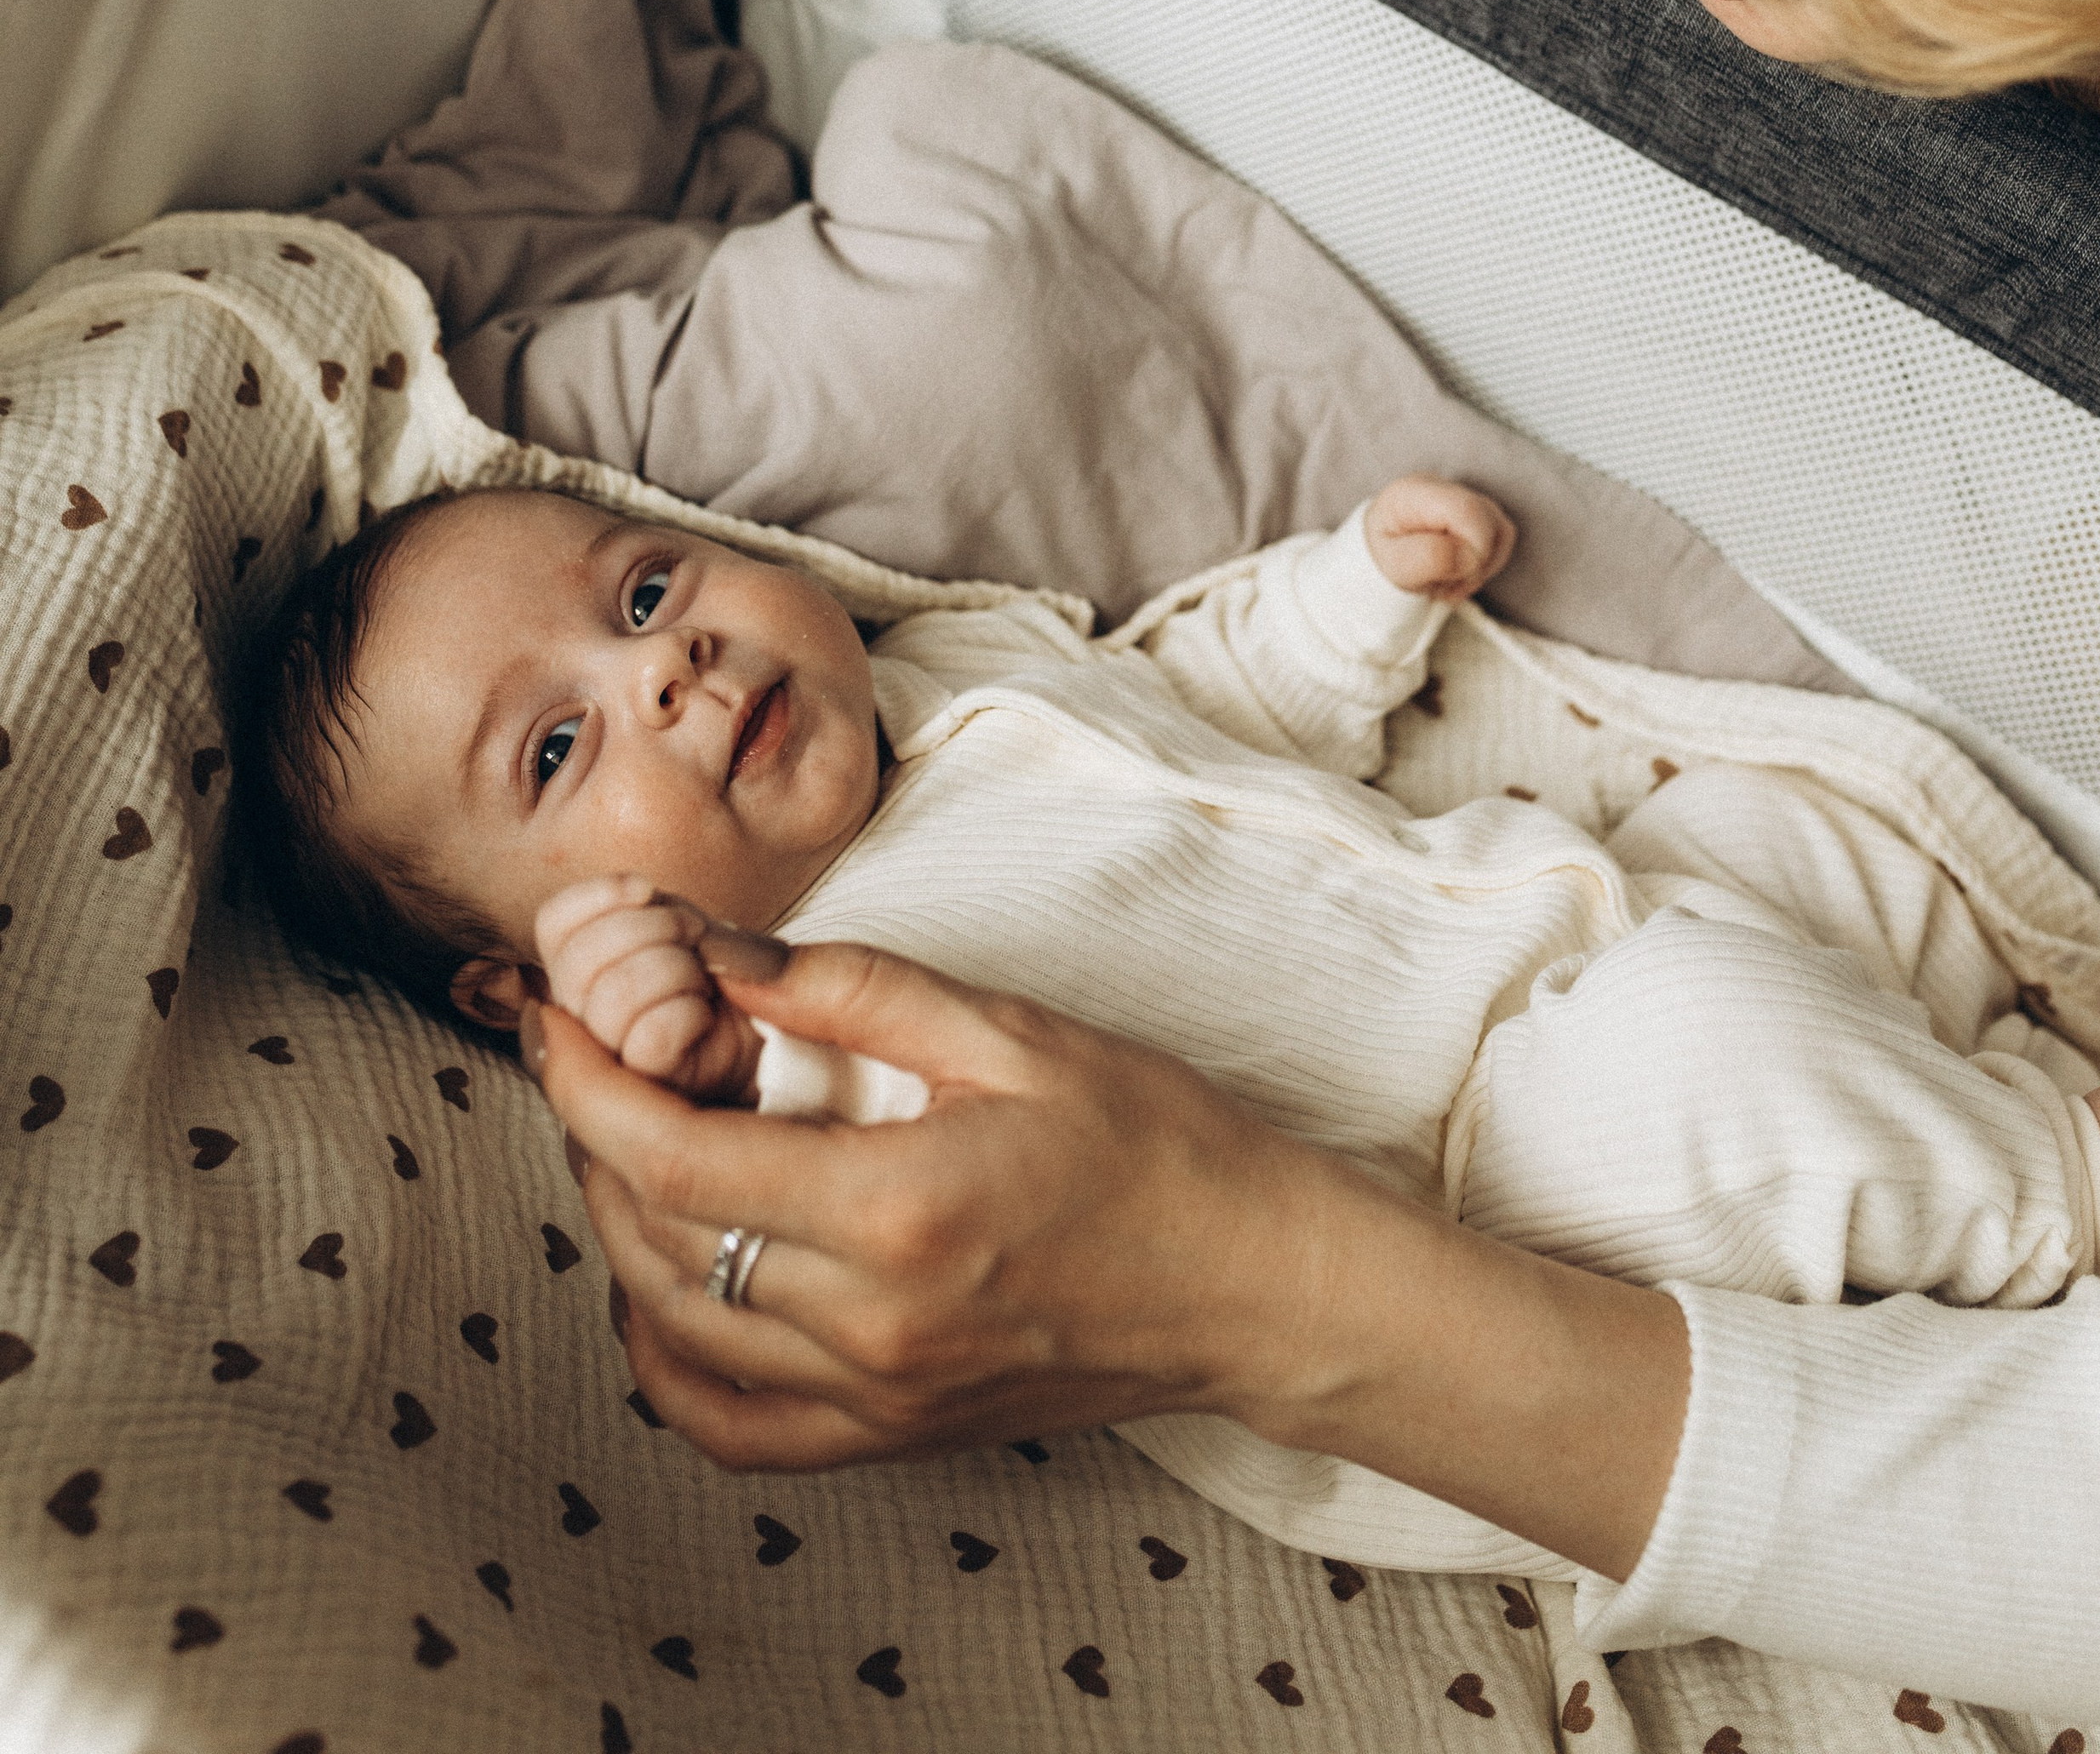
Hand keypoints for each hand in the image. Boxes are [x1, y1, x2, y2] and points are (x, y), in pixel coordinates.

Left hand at [527, 930, 1685, 1576]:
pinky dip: (667, 1351)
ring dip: (617, 1231)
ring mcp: (875, 1398)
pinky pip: (726, 1422)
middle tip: (587, 1050)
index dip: (585, 1081)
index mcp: (895, 1211)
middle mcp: (867, 1325)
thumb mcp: (1003, 1029)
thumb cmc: (1152, 1141)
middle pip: (652, 1239)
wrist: (1254, 1283)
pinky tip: (673, 1276)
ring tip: (628, 1140)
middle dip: (589, 1136)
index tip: (554, 1013)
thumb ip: (842, 993)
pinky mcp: (890, 1437)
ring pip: (671, 1331)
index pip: (672, 1156)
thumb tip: (708, 952)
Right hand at [534, 877, 761, 1102]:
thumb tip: (642, 891)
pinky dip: (691, 1010)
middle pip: (578, 956)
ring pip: (615, 994)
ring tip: (702, 979)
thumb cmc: (714, 974)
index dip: (596, 896)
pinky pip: (653, 1033)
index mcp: (577, 970)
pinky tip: (704, 1015)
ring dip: (676, 969)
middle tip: (693, 933)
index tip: (645, 889)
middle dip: (652, 926)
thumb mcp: (679, 923)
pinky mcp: (643, 1085)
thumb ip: (648, 907)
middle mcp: (577, 1015)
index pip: (554, 923)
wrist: (760, 1027)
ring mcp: (604, 1057)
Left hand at [1363, 475, 1517, 599]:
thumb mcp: (1395, 565)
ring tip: (1449, 583)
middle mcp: (1441, 487)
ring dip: (1481, 567)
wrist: (1382, 553)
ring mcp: (1462, 497)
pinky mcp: (1477, 512)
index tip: (1457, 575)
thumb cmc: (1387, 556)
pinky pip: (1500, 538)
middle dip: (1475, 563)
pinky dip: (1485, 564)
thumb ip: (1429, 558)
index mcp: (1414, 494)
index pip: (1467, 510)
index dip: (1476, 547)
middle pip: (1488, 520)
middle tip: (1445, 586)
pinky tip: (1460, 576)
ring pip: (1500, 530)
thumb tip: (1469, 557)